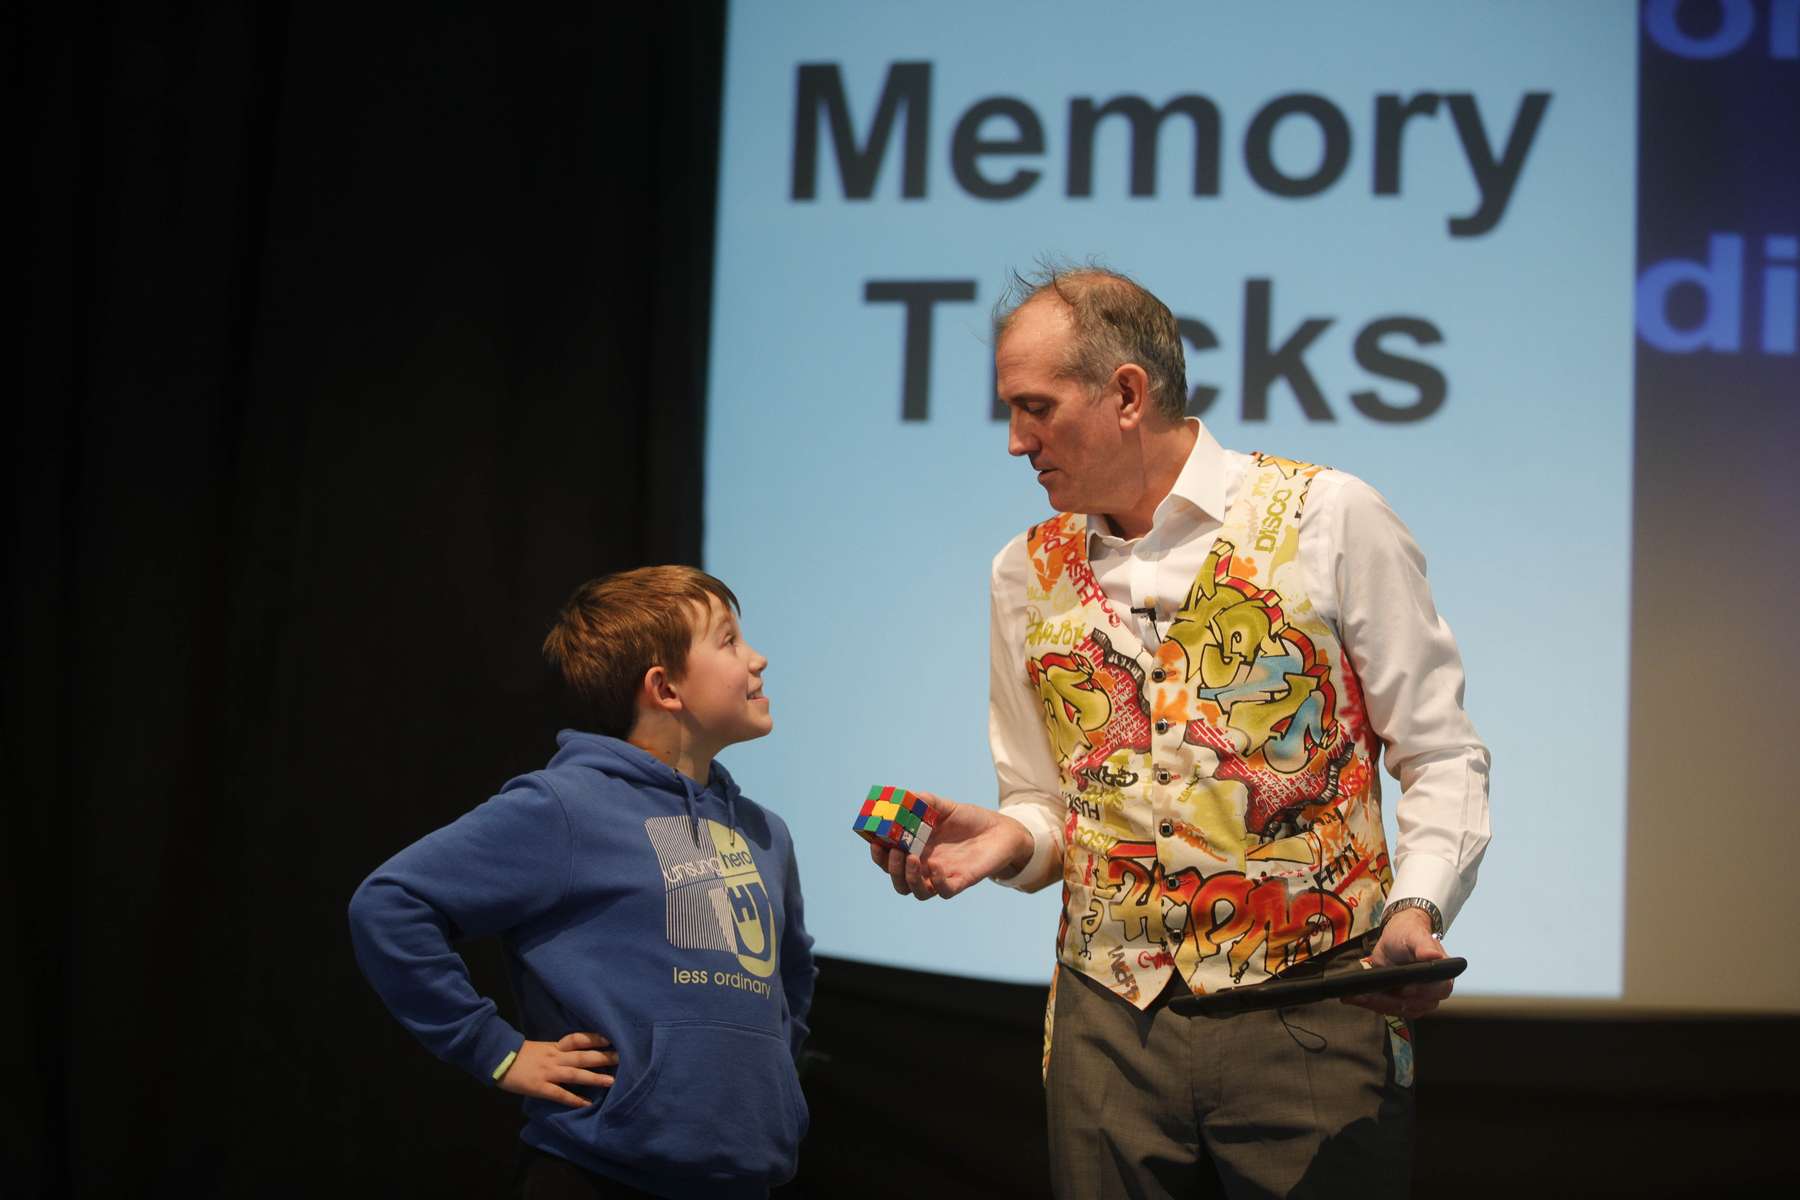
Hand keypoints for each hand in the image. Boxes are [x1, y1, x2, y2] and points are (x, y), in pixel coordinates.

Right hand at [496, 1031, 616, 1107]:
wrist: (498, 1060)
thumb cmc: (520, 1054)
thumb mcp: (542, 1048)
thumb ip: (558, 1051)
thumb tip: (577, 1053)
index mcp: (555, 1047)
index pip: (578, 1039)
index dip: (594, 1038)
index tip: (611, 1038)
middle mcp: (555, 1057)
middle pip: (582, 1056)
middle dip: (602, 1057)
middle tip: (621, 1058)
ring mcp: (548, 1072)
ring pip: (575, 1074)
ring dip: (594, 1077)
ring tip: (611, 1081)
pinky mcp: (540, 1087)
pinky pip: (560, 1094)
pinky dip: (574, 1099)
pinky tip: (587, 1103)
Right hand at [866, 791, 1033, 899]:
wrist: (1001, 830)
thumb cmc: (970, 820)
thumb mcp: (945, 807)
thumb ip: (925, 802)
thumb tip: (906, 795)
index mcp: (917, 850)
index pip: (889, 860)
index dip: (878, 855)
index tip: (874, 841)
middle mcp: (926, 867)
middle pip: (899, 881)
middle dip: (890, 869)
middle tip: (893, 851)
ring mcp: (943, 876)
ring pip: (917, 892)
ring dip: (909, 878)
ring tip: (912, 858)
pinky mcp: (961, 881)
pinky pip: (944, 892)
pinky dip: (937, 883)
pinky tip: (937, 867)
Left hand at [1341, 908, 1452, 1019]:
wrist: (1396, 938)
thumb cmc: (1409, 934)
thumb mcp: (1416, 936)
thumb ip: (1424, 947)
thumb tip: (1433, 955)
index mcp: (1442, 977)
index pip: (1437, 990)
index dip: (1421, 992)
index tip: (1404, 989)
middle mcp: (1432, 993)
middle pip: (1414, 1005)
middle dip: (1390, 1001)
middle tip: (1367, 994)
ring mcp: (1416, 1001)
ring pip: (1398, 1009)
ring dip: (1376, 1004)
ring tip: (1356, 996)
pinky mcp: (1400, 1003)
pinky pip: (1387, 1008)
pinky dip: (1372, 1004)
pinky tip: (1357, 998)